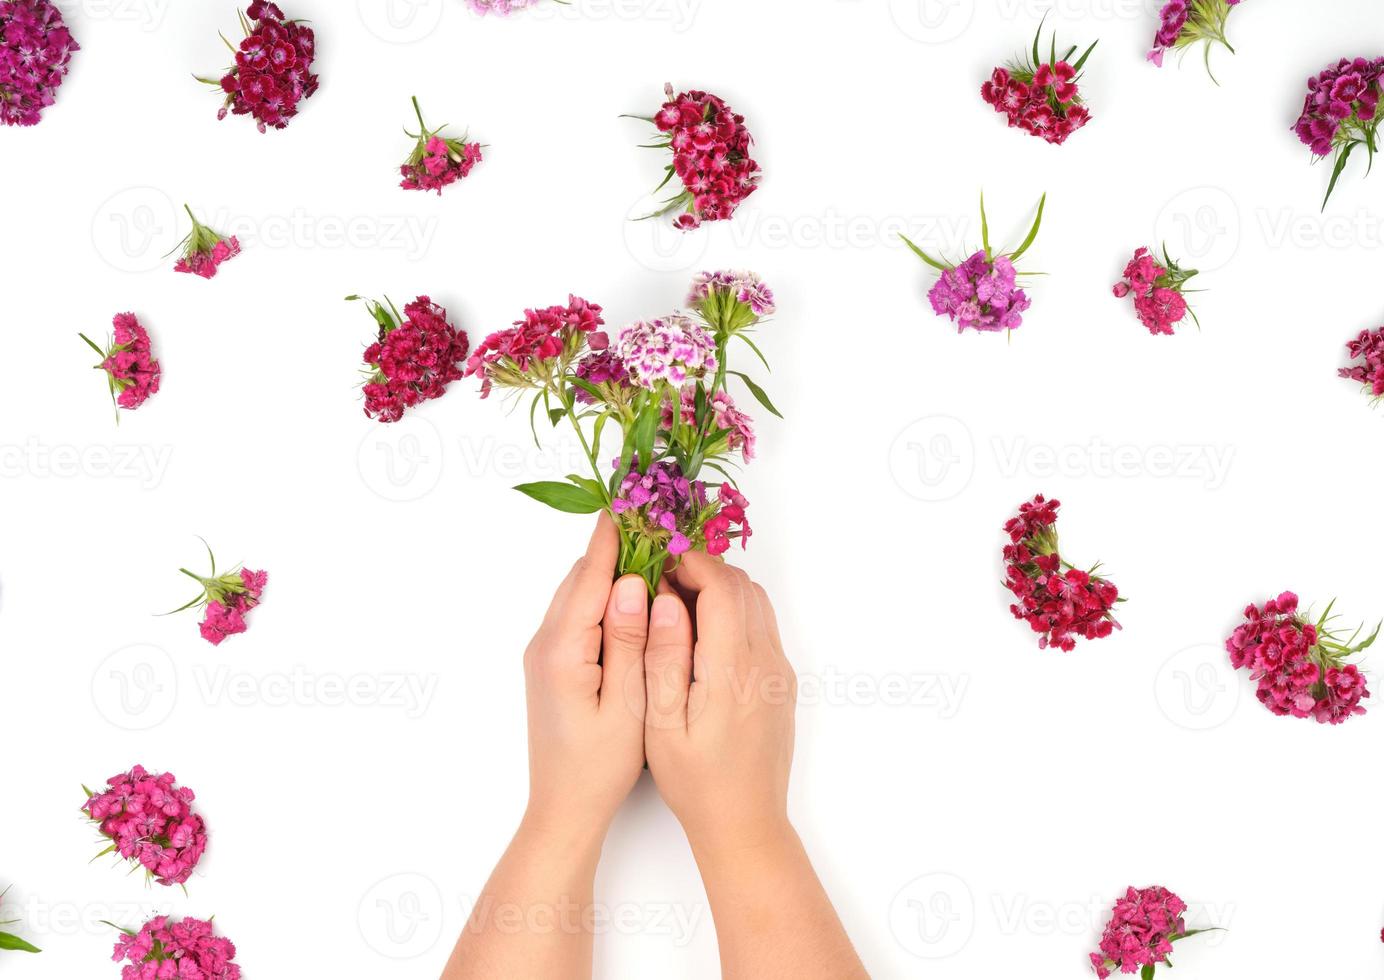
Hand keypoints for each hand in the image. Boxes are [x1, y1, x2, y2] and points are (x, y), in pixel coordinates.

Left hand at [522, 513, 647, 840]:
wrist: (563, 810)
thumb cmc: (599, 768)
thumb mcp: (627, 704)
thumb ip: (629, 642)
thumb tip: (632, 584)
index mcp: (562, 651)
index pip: (588, 577)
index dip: (613, 538)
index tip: (633, 501)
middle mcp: (544, 644)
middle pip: (579, 578)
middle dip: (615, 549)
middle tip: (657, 525)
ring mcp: (543, 654)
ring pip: (577, 595)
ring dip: (609, 573)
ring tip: (653, 554)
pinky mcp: (551, 665)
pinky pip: (576, 615)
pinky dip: (601, 598)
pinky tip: (634, 601)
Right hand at [642, 552, 796, 857]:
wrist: (746, 823)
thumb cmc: (696, 783)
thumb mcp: (661, 724)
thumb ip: (663, 657)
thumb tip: (665, 601)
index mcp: (735, 670)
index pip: (723, 588)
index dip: (690, 564)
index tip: (657, 565)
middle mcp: (767, 663)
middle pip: (744, 586)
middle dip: (703, 570)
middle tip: (661, 582)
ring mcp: (780, 672)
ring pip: (757, 602)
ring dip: (720, 589)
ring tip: (676, 605)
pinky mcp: (783, 682)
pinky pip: (762, 626)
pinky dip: (733, 611)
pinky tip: (700, 634)